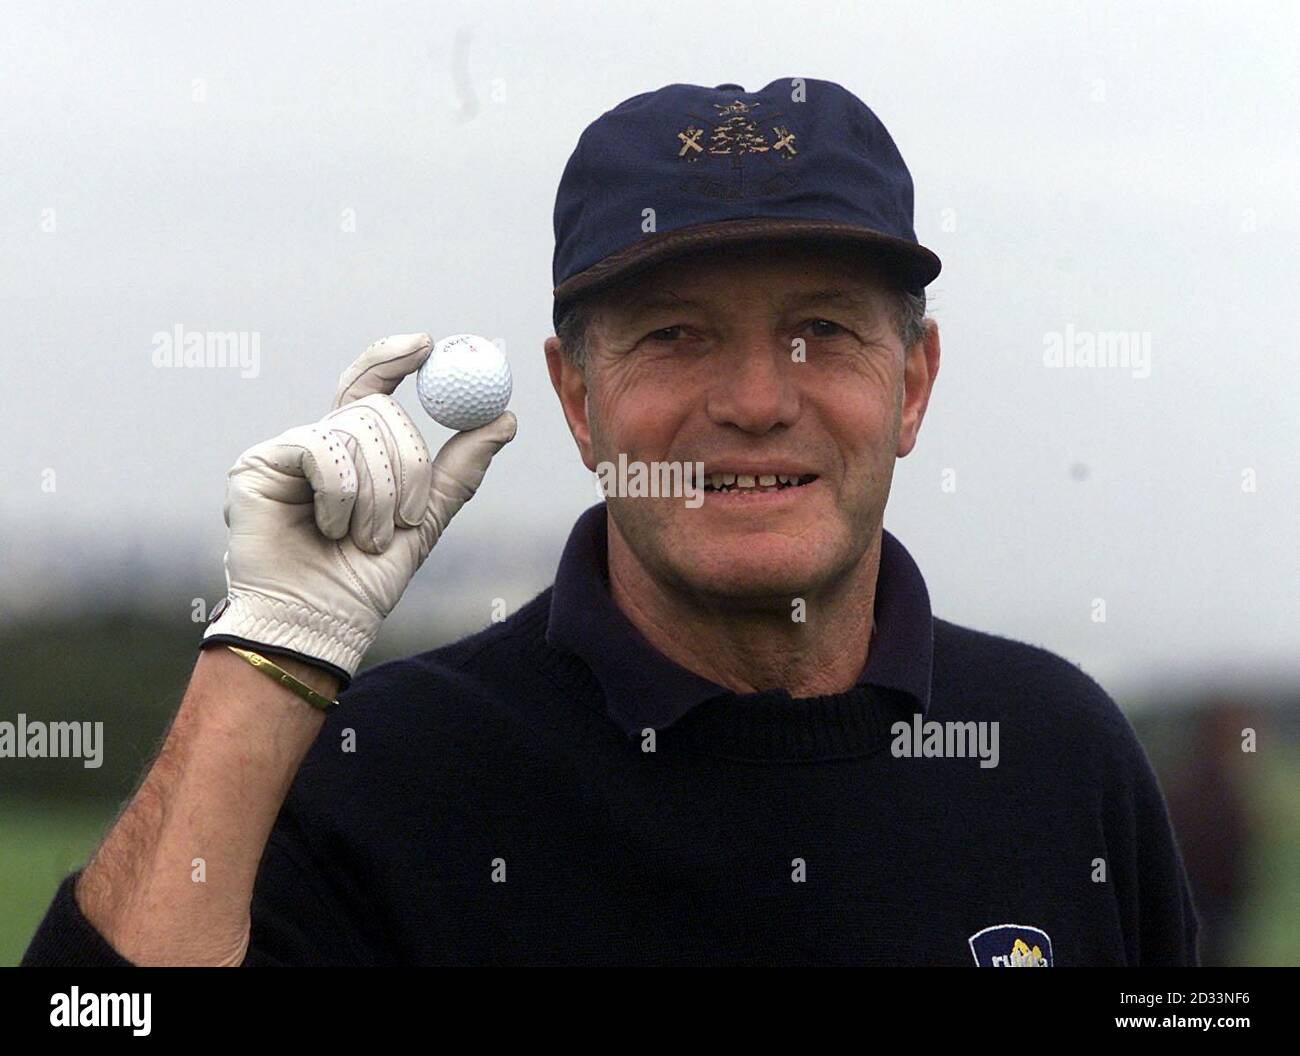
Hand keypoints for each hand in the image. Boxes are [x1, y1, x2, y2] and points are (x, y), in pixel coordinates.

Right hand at [203, 333, 516, 679]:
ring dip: (379, 495)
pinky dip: (343, 494)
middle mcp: (316, 445)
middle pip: (378, 413)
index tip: (426, 345)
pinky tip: (329, 529)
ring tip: (363, 539)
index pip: (371, 386)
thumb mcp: (426, 518)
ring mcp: (284, 453)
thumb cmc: (365, 580)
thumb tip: (505, 419)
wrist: (322, 622)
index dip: (393, 358)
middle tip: (410, 517)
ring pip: (356, 432)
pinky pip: (323, 451)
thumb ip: (460, 468)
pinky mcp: (257, 465)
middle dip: (408, 467)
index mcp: (353, 452)